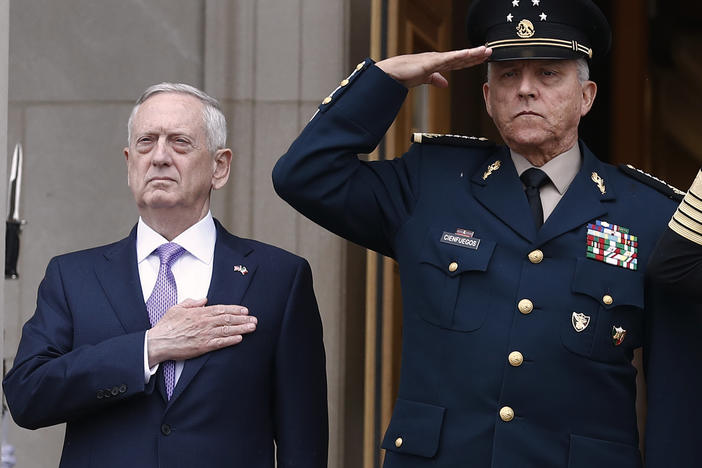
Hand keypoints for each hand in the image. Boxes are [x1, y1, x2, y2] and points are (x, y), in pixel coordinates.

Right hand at [147, 298, 256, 365]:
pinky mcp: (203, 346)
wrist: (158, 342)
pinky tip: (240, 338)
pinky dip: (231, 340)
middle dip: (243, 319)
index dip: (235, 309)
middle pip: (228, 319)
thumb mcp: (177, 308)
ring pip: (227, 330)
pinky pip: (220, 343)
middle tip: (254, 319)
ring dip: (242, 328)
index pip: (222, 309)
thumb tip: (203, 300)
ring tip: (252, 328)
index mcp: (199, 313)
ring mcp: (205, 334)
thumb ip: (192, 303)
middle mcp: (205, 322)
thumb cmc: (166, 326)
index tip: (245, 310)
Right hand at [376, 47, 491, 88]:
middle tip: (490, 51)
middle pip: (461, 57)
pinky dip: (458, 56)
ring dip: (472, 54)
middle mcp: (439, 59)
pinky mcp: (430, 62)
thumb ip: (434, 80)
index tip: (482, 58)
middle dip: (476, 55)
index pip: (458, 62)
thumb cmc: (404, 75)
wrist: (392, 74)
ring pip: (458, 56)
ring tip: (484, 51)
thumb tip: (444, 83)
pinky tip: (468, 54)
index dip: (471, 60)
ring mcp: (435, 59)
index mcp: (438, 64)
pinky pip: (447, 59)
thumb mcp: (424, 79)